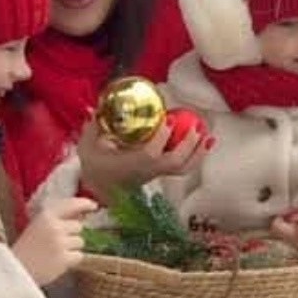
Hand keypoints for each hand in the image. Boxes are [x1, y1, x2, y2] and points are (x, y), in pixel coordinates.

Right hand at [12, 197, 95, 288]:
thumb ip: (56, 220)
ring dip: (72, 248)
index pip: (70, 204)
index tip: (93, 206)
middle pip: (78, 227)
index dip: (84, 203)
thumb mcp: (37, 227)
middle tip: (56, 244)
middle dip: (72, 234)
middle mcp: (55, 227)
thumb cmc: (26, 249)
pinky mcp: (64, 259)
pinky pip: (79, 256)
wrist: (15, 271)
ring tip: (55, 254)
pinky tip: (57, 262)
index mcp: (45, 216)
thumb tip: (82, 217)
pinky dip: (71, 260)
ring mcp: (60, 243)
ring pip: (80, 242)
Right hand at [77, 114, 208, 200]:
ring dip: (198, 152)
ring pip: (182, 169)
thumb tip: (95, 108)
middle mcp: (146, 172)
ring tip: (209, 135)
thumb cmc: (94, 165)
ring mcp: (155, 174)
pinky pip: (183, 168)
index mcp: (129, 165)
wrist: (100, 188)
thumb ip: (93, 127)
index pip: (149, 154)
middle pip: (173, 164)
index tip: (169, 119)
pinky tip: (206, 141)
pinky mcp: (161, 173)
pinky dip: (197, 155)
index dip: (161, 138)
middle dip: (188, 145)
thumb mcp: (87, 146)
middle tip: (197, 126)